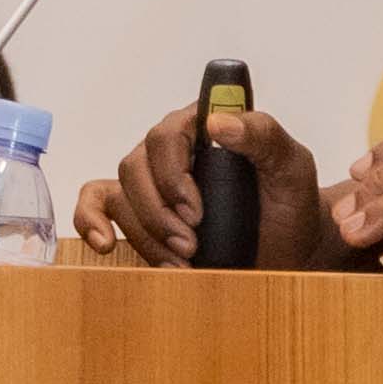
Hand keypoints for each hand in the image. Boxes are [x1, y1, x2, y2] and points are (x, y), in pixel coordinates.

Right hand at [79, 95, 344, 266]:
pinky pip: (95, 204)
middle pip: (135, 168)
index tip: (196, 210)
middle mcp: (171, 150)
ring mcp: (151, 180)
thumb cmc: (290, 203)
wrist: (288, 248)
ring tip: (182, 261)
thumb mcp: (291, 166)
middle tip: (192, 244)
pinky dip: (90, 221)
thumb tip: (218, 122)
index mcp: (203, 126)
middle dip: (159, 213)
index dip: (173, 175)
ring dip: (146, 234)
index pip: (166, 135)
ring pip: (119, 197)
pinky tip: (105, 244)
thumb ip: (263, 136)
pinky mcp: (138, 211)